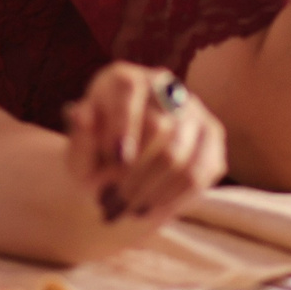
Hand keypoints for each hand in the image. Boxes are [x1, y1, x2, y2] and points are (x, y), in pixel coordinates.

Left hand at [64, 64, 225, 229]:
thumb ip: (80, 139)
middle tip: (113, 201)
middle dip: (134, 172)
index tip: (115, 160)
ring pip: (180, 154)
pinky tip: (153, 207)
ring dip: (152, 190)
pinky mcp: (211, 137)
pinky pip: (200, 172)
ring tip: (129, 210)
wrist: (118, 180)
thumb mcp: (78, 156)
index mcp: (124, 79)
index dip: (123, 123)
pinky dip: (175, 196)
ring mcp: (192, 110)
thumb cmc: (94, 161)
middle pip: (158, 125)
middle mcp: (163, 86)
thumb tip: (81, 113)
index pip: (129, 89)